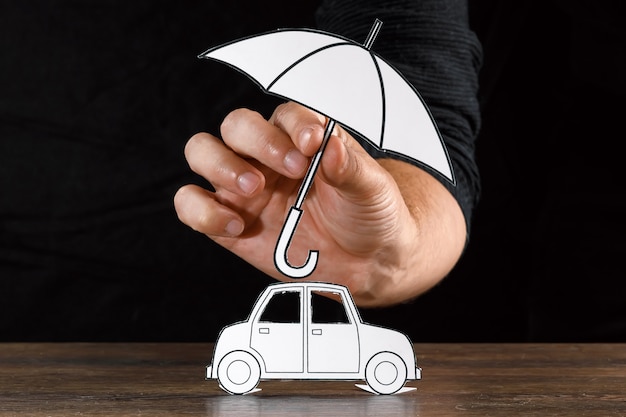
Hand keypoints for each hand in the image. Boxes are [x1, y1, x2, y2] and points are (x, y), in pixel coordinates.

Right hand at [174, 102, 465, 305]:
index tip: (311, 145)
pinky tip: (235, 226)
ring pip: (202, 153)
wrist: (365, 263)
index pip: (284, 116)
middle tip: (287, 171)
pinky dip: (202, 211)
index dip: (293, 126)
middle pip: (235, 126)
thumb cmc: (368, 215)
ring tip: (252, 191)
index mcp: (302, 140)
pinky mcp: (227, 222)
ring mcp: (243, 189)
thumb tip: (330, 144)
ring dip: (220, 166)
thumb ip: (351, 167)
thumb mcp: (371, 190)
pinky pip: (192, 204)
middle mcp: (267, 158)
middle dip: (256, 143)